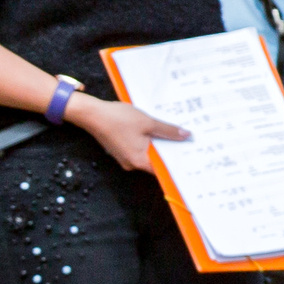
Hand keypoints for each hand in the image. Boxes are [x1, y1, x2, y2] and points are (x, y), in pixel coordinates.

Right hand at [66, 95, 187, 170]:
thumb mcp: (148, 122)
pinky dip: (147, 142)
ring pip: (147, 154)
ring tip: (172, 133)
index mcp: (140, 161)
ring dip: (158, 145)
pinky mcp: (120, 151)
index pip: (163, 169)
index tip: (191, 157)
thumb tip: (186, 136)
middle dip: (170, 151)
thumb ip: (168, 130)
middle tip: (186, 141)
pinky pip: (138, 150)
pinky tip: (153, 131)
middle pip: (156, 162)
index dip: (177, 164)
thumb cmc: (118, 119)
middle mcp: (132, 164)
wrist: (91, 114)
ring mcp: (125, 158)